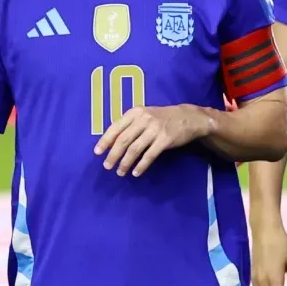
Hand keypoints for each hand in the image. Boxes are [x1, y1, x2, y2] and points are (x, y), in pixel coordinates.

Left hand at [95, 104, 209, 176]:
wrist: (189, 118)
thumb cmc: (163, 118)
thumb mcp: (145, 116)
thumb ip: (130, 125)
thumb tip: (112, 142)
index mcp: (135, 113)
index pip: (115, 128)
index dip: (105, 141)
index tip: (97, 152)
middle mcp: (144, 119)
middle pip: (123, 140)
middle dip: (113, 155)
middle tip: (107, 166)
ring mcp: (155, 129)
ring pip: (135, 149)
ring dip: (125, 162)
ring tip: (120, 172)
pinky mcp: (165, 140)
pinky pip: (149, 155)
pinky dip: (141, 165)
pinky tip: (136, 172)